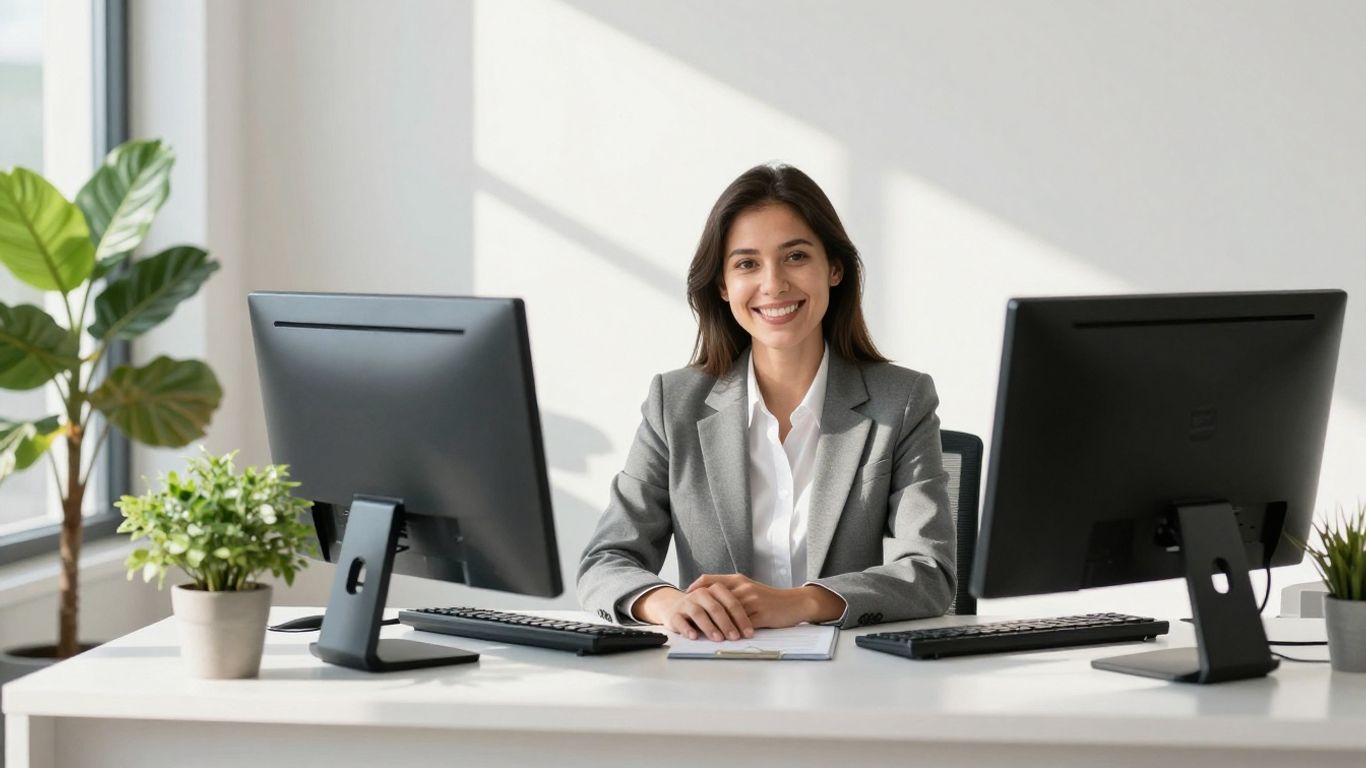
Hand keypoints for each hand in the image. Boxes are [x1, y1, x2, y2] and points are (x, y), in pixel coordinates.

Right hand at [634, 584, 754, 641]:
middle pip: (716, 608)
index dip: (741, 618)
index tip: (748, 633)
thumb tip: (747, 630)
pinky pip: (681, 621)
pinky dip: (688, 629)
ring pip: (699, 613)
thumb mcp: (718, 604)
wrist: (674, 605)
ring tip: (718, 638)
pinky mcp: (675, 615)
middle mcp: (701, 594)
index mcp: (715, 589)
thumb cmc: (703, 607)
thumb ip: (731, 612)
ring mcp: (687, 603)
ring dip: (709, 627)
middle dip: (727, 624)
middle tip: (735, 637)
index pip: (731, 602)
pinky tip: (695, 637)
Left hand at [686, 574, 844, 628]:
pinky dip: (731, 632)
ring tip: (702, 633)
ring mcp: (751, 600)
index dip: (695, 588)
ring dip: (714, 624)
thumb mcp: (749, 589)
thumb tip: (711, 600)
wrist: (795, 602)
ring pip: (726, 613)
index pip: (710, 580)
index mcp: (738, 580)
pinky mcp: (761, 613)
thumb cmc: (770, 598)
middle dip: (700, 609)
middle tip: (688, 619)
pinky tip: (723, 639)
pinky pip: (741, 624)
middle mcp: (742, 587)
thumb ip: (732, 592)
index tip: (686, 597)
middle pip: (714, 597)